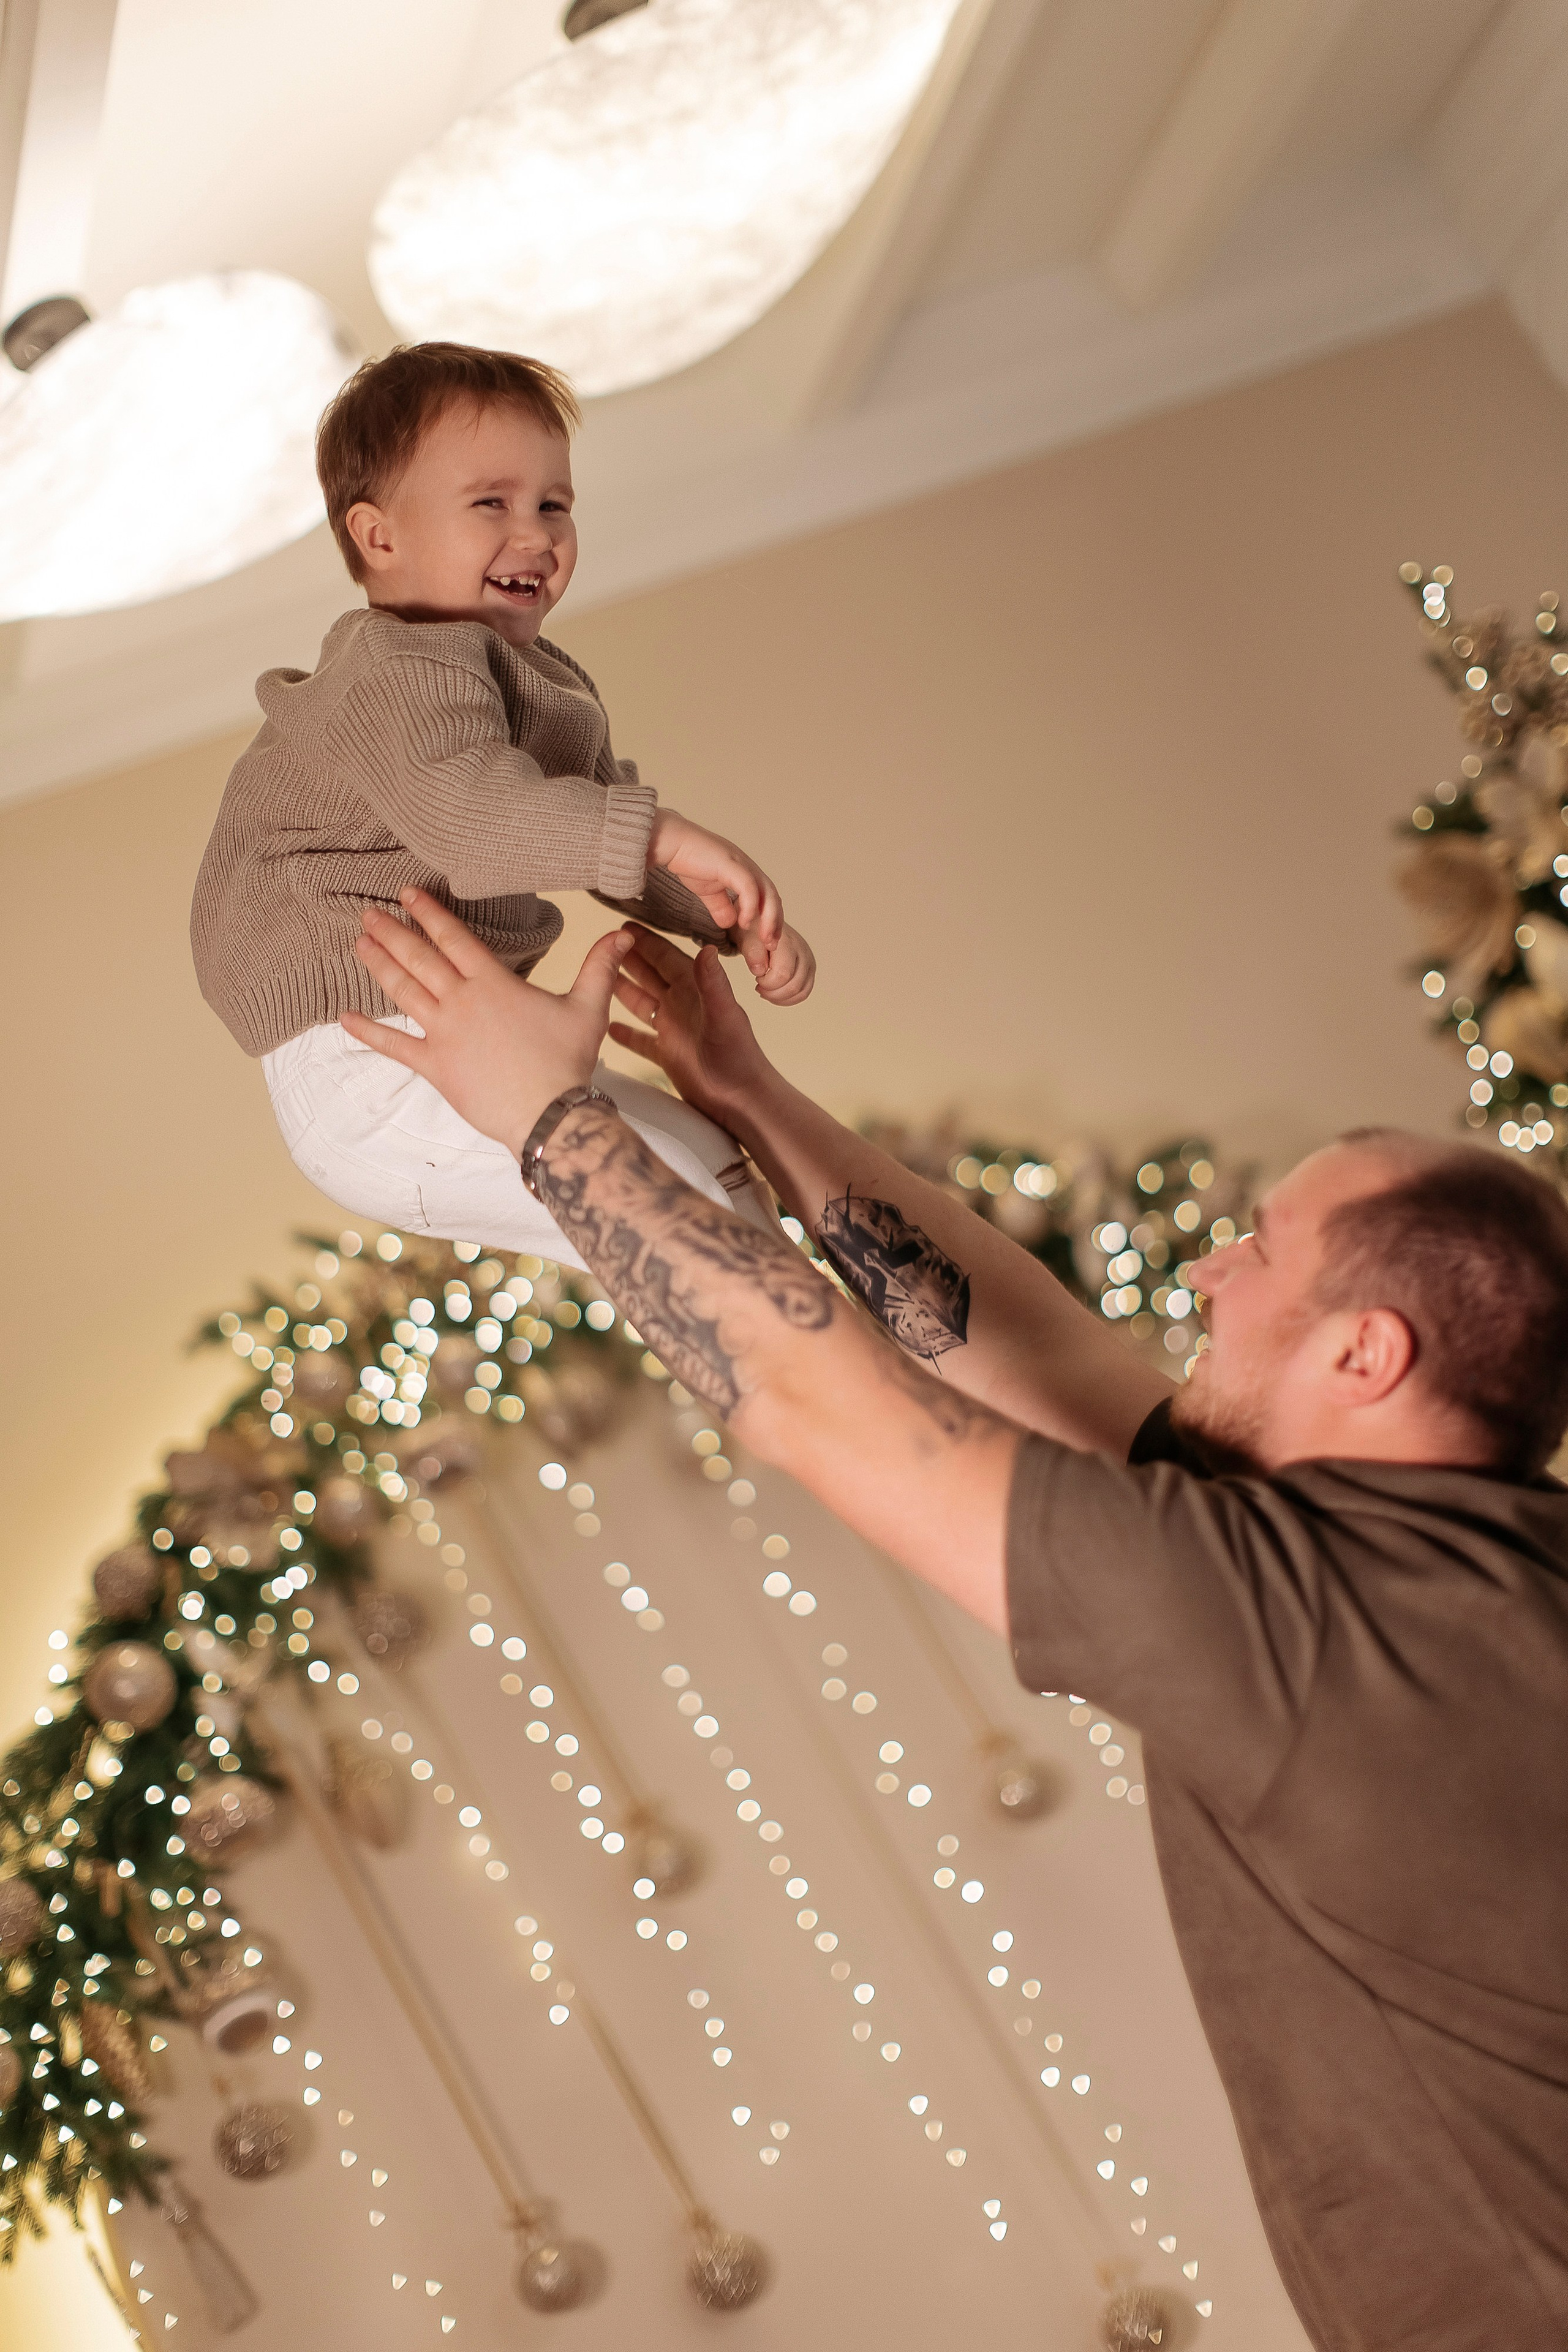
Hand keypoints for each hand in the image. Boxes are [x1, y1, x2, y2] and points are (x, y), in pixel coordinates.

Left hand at [344, 887, 626, 1156]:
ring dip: (379, 965)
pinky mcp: (435, 1066)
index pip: (455, 938)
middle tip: (368, 911)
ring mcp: (443, 1034)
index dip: (429, 913)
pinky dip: (368, 1032)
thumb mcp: (588, 1008)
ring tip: (359, 943)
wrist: (549, 1113)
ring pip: (403, 991)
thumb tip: (623, 934)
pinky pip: (394, 1046)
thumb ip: (599, 967)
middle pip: (419, 959)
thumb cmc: (568, 1062)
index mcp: (494, 983)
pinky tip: (344, 1017)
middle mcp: (462, 1002)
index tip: (407, 893)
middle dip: (392, 932)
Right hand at [609, 923, 773, 1131]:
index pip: (666, 958)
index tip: (624, 927)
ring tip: (597, 976)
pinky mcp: (666, 1054)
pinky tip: (607, 1027)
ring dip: (622, 990)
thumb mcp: (724, 1016)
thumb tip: (706, 948)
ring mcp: (673, 1030)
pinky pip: (640, 1039)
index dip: (646, 942)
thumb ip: (713, 983)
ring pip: (641, 1003)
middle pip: (649, 975)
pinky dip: (625, 1033)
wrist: (740, 1099)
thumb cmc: (739, 1057)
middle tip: (603, 943)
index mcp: (695, 990)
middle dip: (628, 959)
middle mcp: (682, 1005)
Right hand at [649, 807, 781, 977]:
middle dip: (775, 923)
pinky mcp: (730, 863)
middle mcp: (747, 867)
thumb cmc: (687, 860)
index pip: (766, 898)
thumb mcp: (708, 891)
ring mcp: (741, 863)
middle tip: (772, 946)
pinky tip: (744, 922)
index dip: (771, 920)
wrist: (670, 841)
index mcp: (744, 873)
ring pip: (766, 892)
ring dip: (769, 918)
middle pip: (772, 897)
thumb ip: (720, 906)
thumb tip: (730, 923)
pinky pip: (747, 887)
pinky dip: (750, 906)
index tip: (768, 942)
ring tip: (765, 938)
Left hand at [748, 919, 814, 1006]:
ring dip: (780, 998)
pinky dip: (788, 998)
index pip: (783, 974)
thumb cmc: (753, 932)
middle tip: (759, 986)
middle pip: (794, 986)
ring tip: (766, 990)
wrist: (762, 925)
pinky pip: (804, 992)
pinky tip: (774, 993)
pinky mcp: (809, 969)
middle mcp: (803, 951)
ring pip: (801, 992)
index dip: (767, 983)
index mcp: (788, 942)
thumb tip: (760, 971)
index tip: (756, 977)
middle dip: (772, 993)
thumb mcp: (746, 937)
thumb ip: (752, 952)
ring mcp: (808, 961)